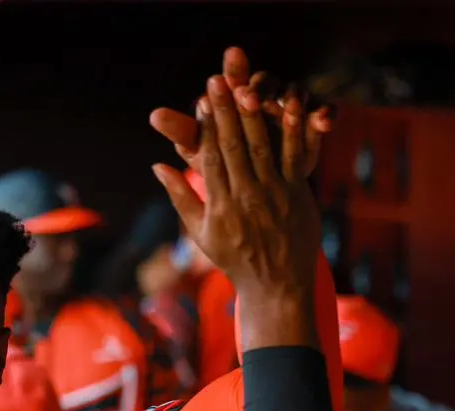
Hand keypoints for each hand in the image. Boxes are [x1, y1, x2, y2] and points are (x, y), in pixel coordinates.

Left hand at [151, 48, 332, 178]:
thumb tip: (153, 116)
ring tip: (292, 104)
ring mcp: (288, 109)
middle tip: (247, 91)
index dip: (226, 87)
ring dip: (293, 97)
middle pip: (261, 85)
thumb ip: (183, 133)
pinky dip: (323, 116)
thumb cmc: (220, 165)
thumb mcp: (200, 149)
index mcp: (234, 99)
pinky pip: (321, 116)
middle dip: (256, 87)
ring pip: (294, 94)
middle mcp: (261, 98)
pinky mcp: (311, 124)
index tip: (215, 85)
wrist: (251, 179)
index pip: (230, 87)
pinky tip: (324, 121)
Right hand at [151, 76, 320, 334]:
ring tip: (247, 85)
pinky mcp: (296, 193)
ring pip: (262, 146)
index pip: (210, 158)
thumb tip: (158, 167)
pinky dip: (294, 130)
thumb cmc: (234, 259)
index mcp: (218, 207)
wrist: (275, 285)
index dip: (205, 127)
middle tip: (219, 80)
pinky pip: (294, 156)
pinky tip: (291, 106)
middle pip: (233, 146)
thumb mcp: (201, 233)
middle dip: (226, 112)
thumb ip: (181, 197)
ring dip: (254, 113)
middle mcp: (244, 198)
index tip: (201, 100)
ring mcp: (273, 195)